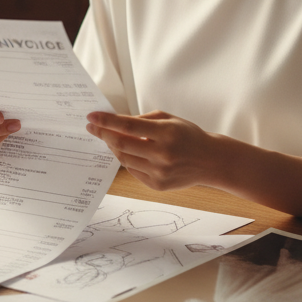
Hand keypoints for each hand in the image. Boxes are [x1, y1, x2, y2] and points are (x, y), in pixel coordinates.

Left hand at [85, 110, 222, 190]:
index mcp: (166, 133)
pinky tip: (125, 151)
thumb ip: (142, 119)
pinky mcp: (157, 185)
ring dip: (113, 147)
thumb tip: (115, 122)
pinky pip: (132, 170)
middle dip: (103, 134)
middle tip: (92, 127)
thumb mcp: (169, 119)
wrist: (209, 161)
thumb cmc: (188, 135)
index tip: (92, 116)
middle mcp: (162, 154)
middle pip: (122, 144)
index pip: (128, 126)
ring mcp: (159, 172)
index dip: (107, 121)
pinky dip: (125, 159)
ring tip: (109, 138)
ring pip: (124, 159)